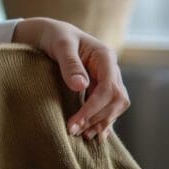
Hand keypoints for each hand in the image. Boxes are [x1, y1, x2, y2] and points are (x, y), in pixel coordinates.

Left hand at [13, 17, 129, 139]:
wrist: (51, 33)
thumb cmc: (55, 36)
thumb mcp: (60, 45)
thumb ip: (70, 63)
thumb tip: (81, 86)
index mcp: (106, 57)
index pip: (109, 88)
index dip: (94, 107)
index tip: (76, 121)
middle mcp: (111, 70)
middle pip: (117, 100)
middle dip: (98, 118)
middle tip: (75, 131)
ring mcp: (108, 79)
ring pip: (115, 106)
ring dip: (101, 122)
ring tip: (81, 135)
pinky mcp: (100, 88)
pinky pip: (108, 107)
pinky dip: (101, 121)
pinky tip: (93, 133)